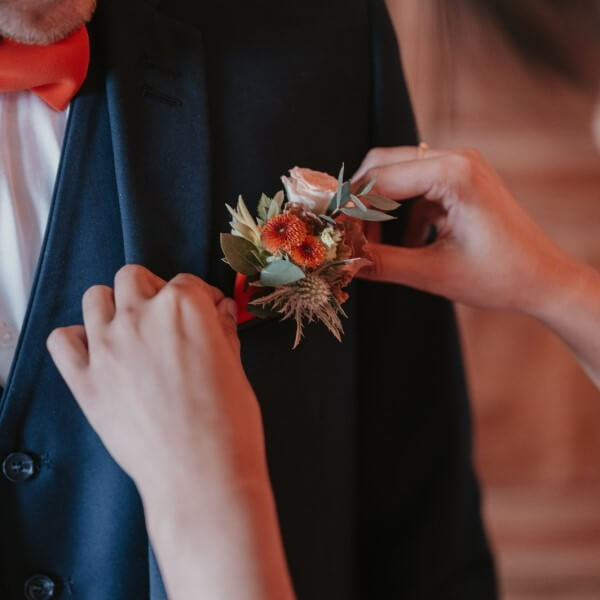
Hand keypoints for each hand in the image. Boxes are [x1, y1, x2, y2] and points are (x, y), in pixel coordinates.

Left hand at [47, 265, 264, 493]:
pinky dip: (77, 340)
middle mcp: (141, 317)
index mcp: (184, 307)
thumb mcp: (236, 367)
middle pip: (134, 277)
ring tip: (131, 330)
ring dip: (114, 306)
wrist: (201, 475)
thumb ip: (223, 330)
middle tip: (166, 318)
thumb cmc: (229, 423)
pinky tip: (98, 353)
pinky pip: (62, 340)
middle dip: (153, 291)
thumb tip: (221, 311)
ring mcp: (107, 346)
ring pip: (95, 297)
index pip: (187, 282)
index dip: (201, 297)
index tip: (207, 313)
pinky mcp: (85, 380)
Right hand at [353, 146, 578, 313]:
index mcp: (454, 174)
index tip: (331, 235)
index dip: (349, 208)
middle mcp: (456, 158)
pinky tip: (407, 244)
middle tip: (346, 237)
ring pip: (396, 174)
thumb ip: (383, 264)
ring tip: (372, 246)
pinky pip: (414, 187)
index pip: (380, 180)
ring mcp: (460, 166)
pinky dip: (400, 213)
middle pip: (382, 165)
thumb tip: (343, 261)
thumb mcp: (434, 274)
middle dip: (360, 203)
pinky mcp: (459, 181)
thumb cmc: (500, 276)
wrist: (544, 279)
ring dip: (378, 208)